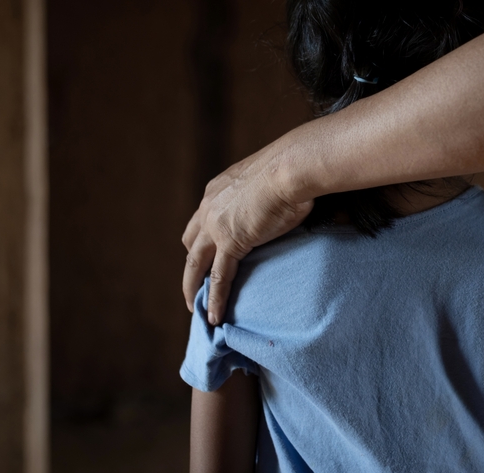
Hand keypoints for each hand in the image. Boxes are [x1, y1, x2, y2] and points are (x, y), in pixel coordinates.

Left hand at [181, 144, 313, 323]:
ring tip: (195, 307)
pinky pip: (218, 277)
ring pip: (195, 264)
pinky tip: (214, 317)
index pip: (202, 220)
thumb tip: (288, 201)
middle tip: (194, 286)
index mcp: (217, 189)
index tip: (207, 256)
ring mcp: (216, 225)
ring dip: (193, 287)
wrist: (291, 167)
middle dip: (192, 266)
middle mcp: (209, 206)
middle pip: (191, 243)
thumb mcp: (269, 180)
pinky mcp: (230, 242)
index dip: (202, 241)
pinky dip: (215, 299)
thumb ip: (267, 194)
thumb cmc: (292, 168)